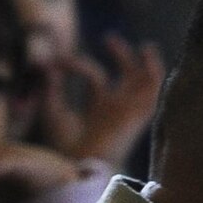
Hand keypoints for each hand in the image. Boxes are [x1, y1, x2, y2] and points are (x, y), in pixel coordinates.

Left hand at [38, 35, 165, 168]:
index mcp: (98, 109)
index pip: (95, 77)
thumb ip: (51, 86)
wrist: (76, 163)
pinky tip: (150, 55)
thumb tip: (48, 63)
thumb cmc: (63, 145)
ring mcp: (127, 111)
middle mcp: (117, 109)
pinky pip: (153, 92)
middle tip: (108, 39)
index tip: (57, 60)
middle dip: (121, 55)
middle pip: (127, 77)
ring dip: (146, 63)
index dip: (77, 63)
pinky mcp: (135, 113)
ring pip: (145, 84)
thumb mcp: (52, 109)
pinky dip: (155, 73)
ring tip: (146, 45)